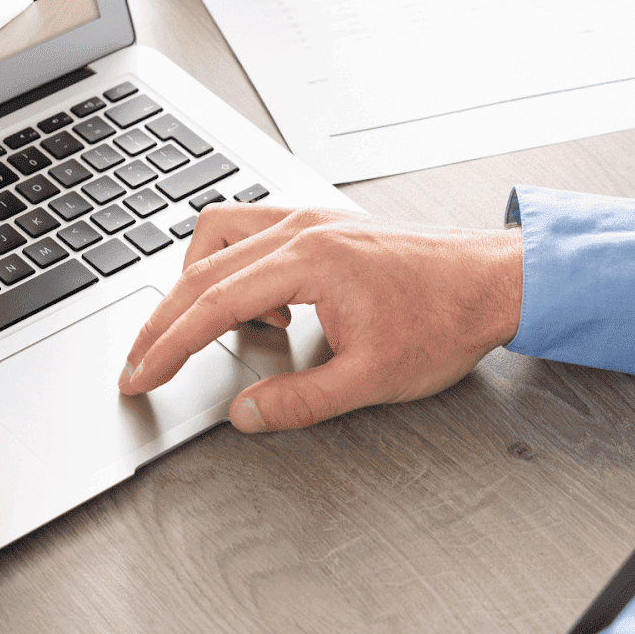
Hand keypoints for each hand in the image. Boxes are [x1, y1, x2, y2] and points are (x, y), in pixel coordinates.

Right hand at [122, 205, 523, 431]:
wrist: (495, 281)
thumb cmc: (445, 319)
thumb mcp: (371, 379)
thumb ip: (299, 401)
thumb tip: (245, 416)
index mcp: (309, 260)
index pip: (212, 303)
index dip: (167, 345)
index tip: (140, 374)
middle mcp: (301, 227)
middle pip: (201, 267)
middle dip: (162, 319)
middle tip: (139, 361)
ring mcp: (311, 217)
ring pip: (219, 234)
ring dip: (198, 282)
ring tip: (212, 332)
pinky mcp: (323, 221)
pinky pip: (253, 231)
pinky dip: (237, 268)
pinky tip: (268, 308)